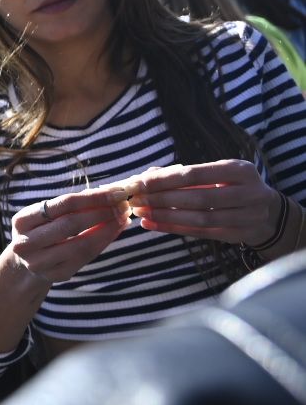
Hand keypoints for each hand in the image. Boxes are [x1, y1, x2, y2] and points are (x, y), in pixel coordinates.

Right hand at [7, 183, 132, 284]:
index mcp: (22, 221)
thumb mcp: (46, 214)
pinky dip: (103, 243)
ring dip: (107, 230)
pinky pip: (86, 258)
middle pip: (71, 224)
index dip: (93, 198)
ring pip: (81, 244)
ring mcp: (40, 262)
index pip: (63, 204)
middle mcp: (26, 243)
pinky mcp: (56, 275)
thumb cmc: (42, 230)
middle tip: (123, 206)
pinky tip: (114, 232)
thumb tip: (110, 192)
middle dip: (102, 213)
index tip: (117, 193)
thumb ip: (72, 204)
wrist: (25, 262)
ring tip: (122, 218)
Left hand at [125, 161, 283, 245]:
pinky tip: (151, 225)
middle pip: (198, 198)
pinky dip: (173, 229)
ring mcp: (248, 217)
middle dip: (162, 199)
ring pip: (200, 218)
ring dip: (165, 216)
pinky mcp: (239, 235)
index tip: (140, 182)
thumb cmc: (232, 186)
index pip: (196, 174)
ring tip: (141, 213)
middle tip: (137, 199)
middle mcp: (249, 193)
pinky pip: (201, 233)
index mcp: (240, 170)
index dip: (166, 179)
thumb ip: (184, 173)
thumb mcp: (217, 173)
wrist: (268, 212)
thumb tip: (146, 175)